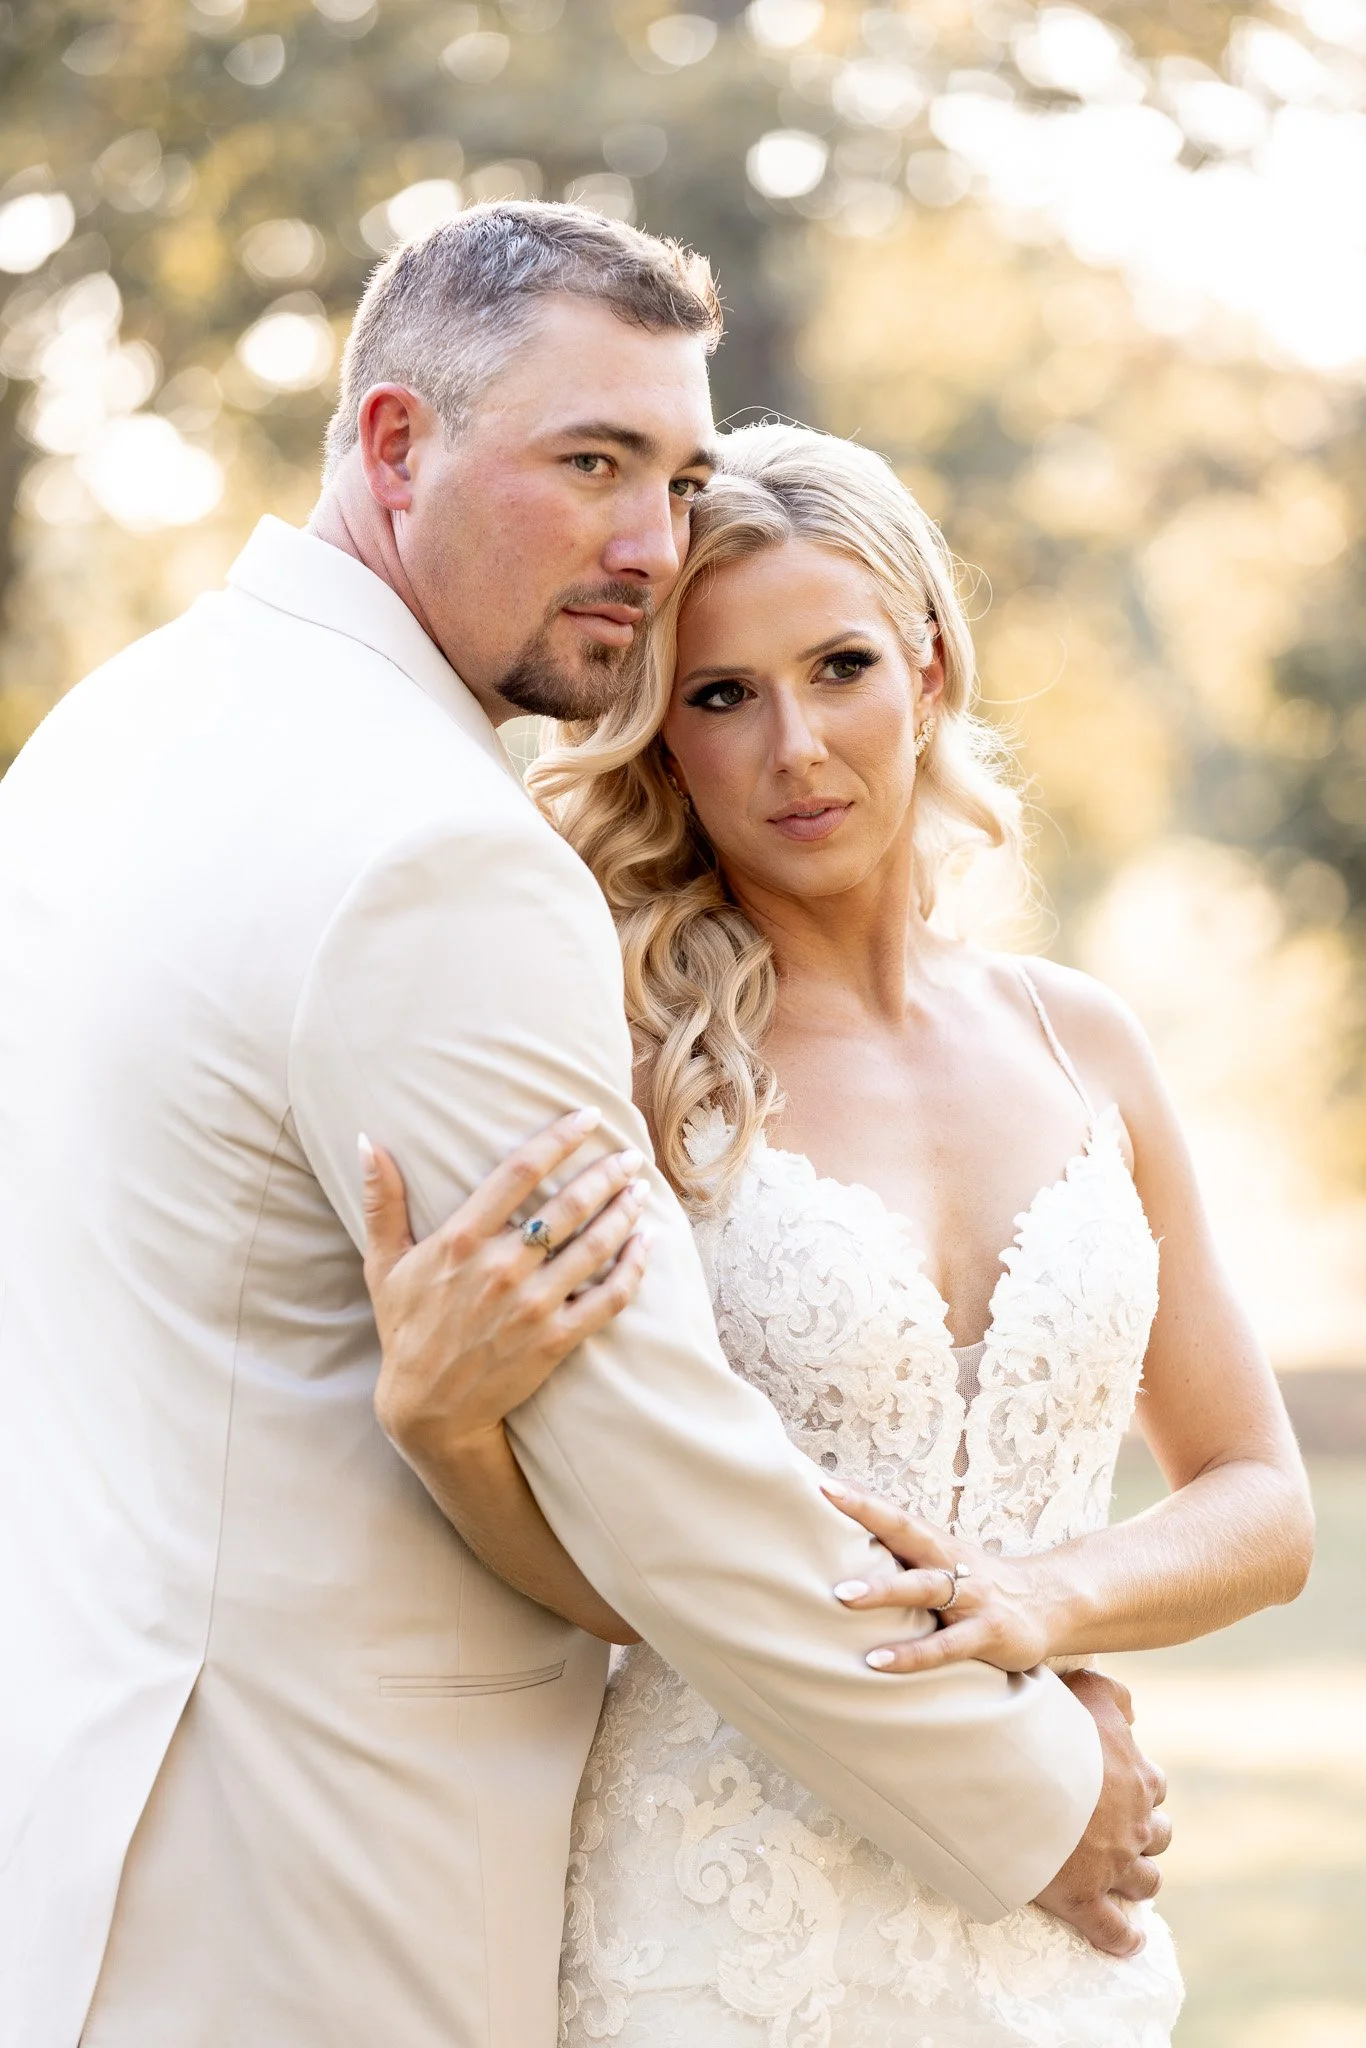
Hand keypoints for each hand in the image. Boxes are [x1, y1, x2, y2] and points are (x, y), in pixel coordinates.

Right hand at [360, 1109, 650, 1470]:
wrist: (429, 1411)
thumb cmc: (406, 1331)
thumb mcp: (384, 1265)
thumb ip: (381, 1202)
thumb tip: (365, 1142)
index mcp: (460, 1242)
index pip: (519, 1173)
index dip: (558, 1139)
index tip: (588, 1117)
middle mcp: (500, 1269)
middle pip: (569, 1205)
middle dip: (606, 1173)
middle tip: (631, 1155)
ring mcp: (532, 1306)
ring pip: (595, 1246)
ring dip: (624, 1212)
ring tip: (641, 1189)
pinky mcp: (556, 1340)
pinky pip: (608, 1297)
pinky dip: (633, 1267)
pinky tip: (645, 1243)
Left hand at [823, 1483, 1058, 1672]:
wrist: (1049, 1605)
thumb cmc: (977, 1584)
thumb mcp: (943, 1563)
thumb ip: (903, 1555)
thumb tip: (846, 1542)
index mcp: (937, 1544)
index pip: (895, 1515)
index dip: (861, 1500)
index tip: (823, 1485)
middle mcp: (951, 1563)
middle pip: (907, 1534)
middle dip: (867, 1520)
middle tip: (822, 1518)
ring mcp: (971, 1598)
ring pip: (923, 1589)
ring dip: (883, 1591)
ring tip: (842, 1596)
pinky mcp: (986, 1634)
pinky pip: (944, 1647)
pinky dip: (910, 1655)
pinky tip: (878, 1662)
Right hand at [1032, 1670, 1170, 1957]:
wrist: (1017, 1773)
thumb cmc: (1048, 1725)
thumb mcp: (1086, 1690)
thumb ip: (1112, 1695)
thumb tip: (1131, 1711)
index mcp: (1137, 1776)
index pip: (1154, 1784)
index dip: (1138, 1786)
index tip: (1118, 1785)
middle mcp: (1135, 1823)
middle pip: (1158, 1835)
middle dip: (1144, 1834)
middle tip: (1118, 1831)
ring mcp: (1114, 1865)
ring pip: (1146, 1882)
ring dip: (1138, 1880)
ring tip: (1124, 1879)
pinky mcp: (1085, 1898)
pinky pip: (1113, 1931)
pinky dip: (1123, 1939)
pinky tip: (1128, 1941)